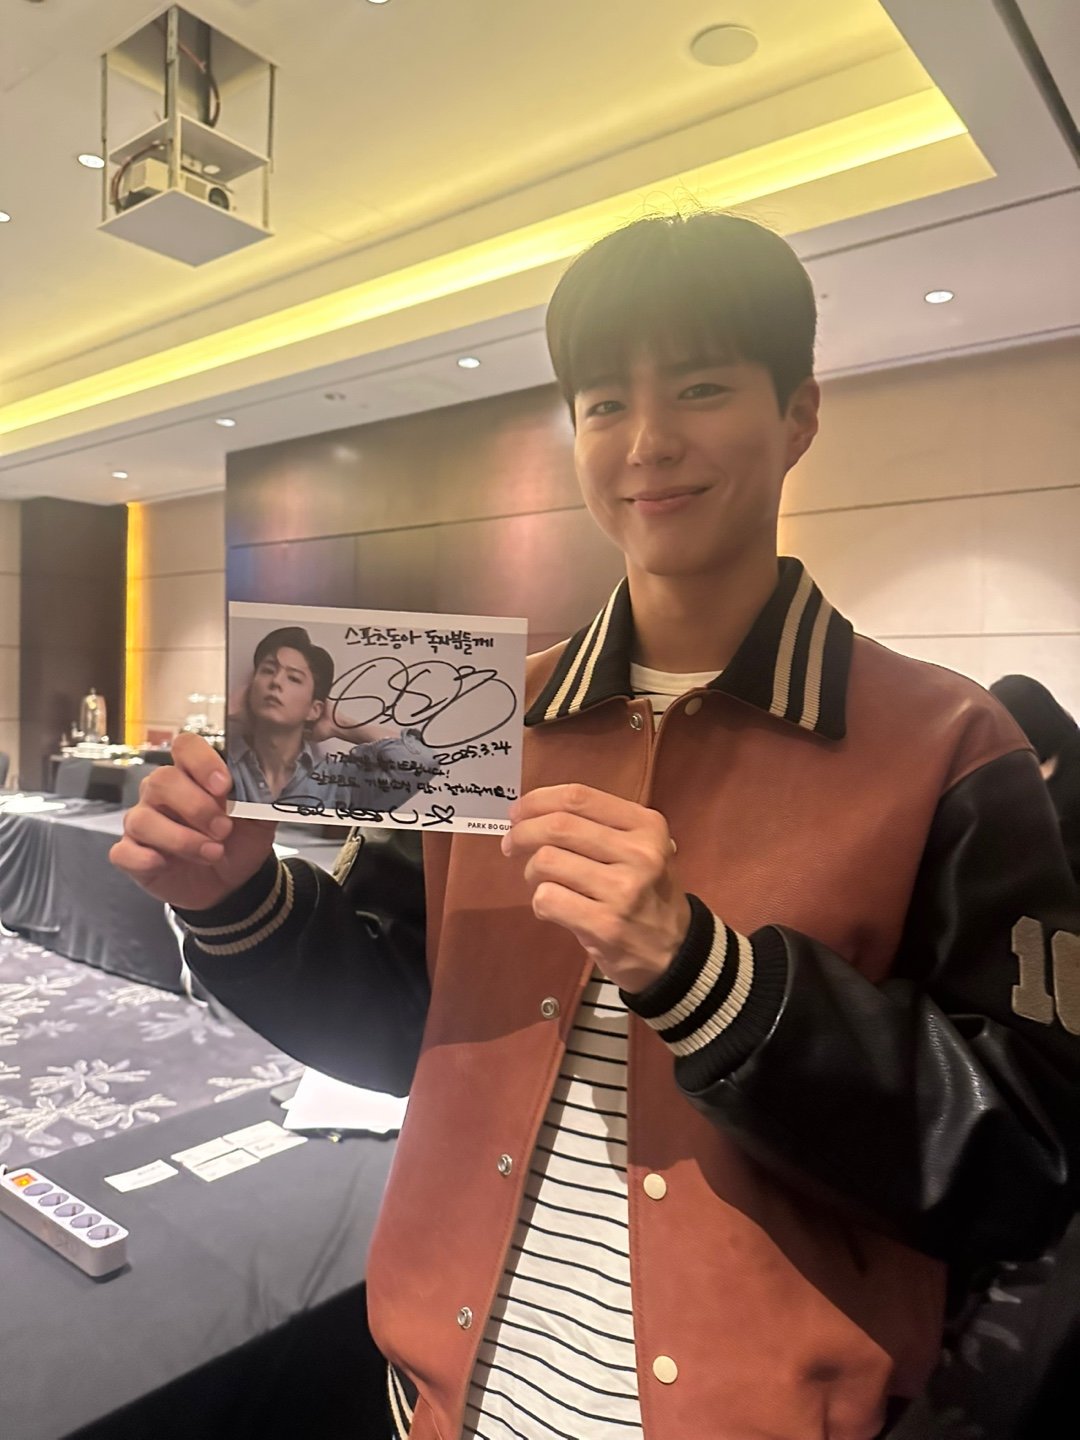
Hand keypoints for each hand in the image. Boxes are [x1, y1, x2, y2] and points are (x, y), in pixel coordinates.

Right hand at [109, 733, 276, 911]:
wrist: (233, 883)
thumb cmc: (239, 841)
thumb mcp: (259, 819)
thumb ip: (260, 796)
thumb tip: (268, 779)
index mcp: (192, 775)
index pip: (185, 747)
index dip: (202, 762)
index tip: (224, 786)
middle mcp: (161, 793)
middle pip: (161, 780)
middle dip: (196, 807)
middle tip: (223, 830)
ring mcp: (143, 822)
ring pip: (142, 819)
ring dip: (180, 839)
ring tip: (212, 854)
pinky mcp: (132, 854)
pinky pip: (123, 852)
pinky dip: (144, 858)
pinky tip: (165, 864)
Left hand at [502, 784, 690, 992]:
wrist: (673, 952)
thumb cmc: (647, 894)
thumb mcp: (642, 849)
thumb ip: (597, 827)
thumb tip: (530, 814)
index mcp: (646, 826)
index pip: (578, 798)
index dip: (538, 801)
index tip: (518, 812)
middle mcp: (639, 853)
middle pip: (558, 826)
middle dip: (523, 833)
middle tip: (511, 844)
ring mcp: (623, 890)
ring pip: (547, 861)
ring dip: (531, 871)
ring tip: (540, 881)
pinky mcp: (605, 924)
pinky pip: (547, 898)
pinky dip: (540, 901)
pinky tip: (553, 907)